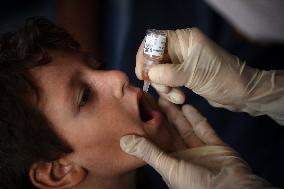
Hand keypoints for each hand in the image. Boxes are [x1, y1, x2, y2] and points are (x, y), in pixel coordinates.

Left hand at [120, 100, 272, 188]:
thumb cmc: (196, 184)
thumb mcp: (168, 167)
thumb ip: (148, 152)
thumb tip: (124, 141)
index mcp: (172, 163)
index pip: (158, 141)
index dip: (151, 127)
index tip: (142, 112)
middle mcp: (185, 156)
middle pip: (172, 132)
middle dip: (164, 116)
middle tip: (154, 99)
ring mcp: (201, 150)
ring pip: (187, 129)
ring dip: (178, 114)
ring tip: (167, 98)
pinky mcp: (217, 146)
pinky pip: (205, 130)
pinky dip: (197, 119)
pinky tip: (188, 107)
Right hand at [136, 28, 283, 124]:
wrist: (242, 93)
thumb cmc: (222, 78)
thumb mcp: (194, 74)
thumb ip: (168, 73)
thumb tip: (148, 73)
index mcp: (184, 39)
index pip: (154, 40)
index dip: (145, 56)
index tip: (144, 74)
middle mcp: (180, 48)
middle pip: (154, 59)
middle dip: (157, 77)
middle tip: (166, 90)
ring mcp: (181, 62)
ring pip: (159, 73)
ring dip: (164, 87)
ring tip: (177, 97)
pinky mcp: (183, 75)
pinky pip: (167, 82)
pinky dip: (169, 91)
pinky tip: (180, 98)